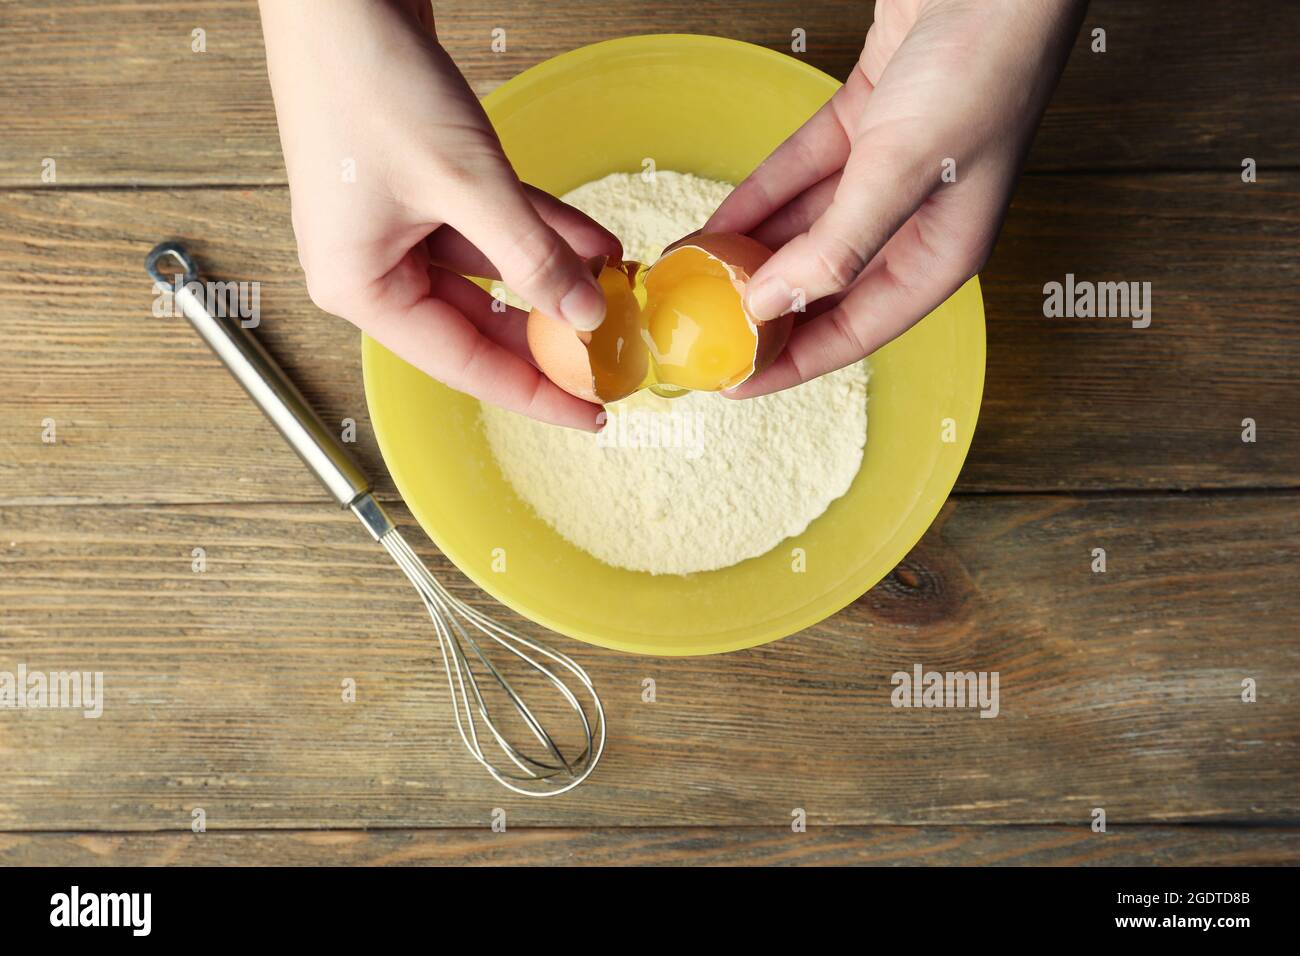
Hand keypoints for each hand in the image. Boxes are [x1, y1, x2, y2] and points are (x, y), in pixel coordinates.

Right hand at [259, 0, 619, 428]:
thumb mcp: (467, 185)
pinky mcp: (416, 185)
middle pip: (477, 323)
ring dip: (554, 274)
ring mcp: (394, 224)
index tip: (589, 413)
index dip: (533, 392)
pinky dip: (538, 231)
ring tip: (619, 289)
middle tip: (612, 357)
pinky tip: (595, 242)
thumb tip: (586, 316)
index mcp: (360, 287)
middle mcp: (371, 265)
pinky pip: (487, 225)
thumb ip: (532, 258)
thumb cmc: (367, 80)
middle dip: (550, 331)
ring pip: (490, 271)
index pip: (463, 363)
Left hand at [705, 0, 1083, 396]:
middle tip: (701, 329)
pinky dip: (758, 199)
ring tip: (691, 278)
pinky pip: (800, 175)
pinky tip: (714, 223)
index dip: (792, 362)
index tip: (735, 383)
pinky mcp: (868, 122)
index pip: (855, 331)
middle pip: (824, 286)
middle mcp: (916, 221)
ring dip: (749, 253)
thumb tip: (770, 306)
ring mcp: (890, 171)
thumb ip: (836, 245)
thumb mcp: (904, 169)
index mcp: (942, 253)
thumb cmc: (983, 62)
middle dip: (761, 309)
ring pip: (804, 231)